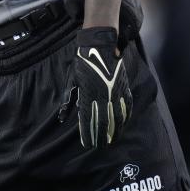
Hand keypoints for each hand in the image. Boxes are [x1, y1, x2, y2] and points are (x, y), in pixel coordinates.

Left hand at [60, 27, 132, 149]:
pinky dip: (125, 116)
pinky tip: (123, 124)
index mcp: (89, 94)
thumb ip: (68, 99)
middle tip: (100, 146)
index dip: (88, 133)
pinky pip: (126, 105)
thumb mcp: (72, 80)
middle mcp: (103, 96)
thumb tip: (62, 116)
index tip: (87, 143)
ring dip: (115, 130)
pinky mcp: (123, 87)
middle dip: (101, 136)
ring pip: (117, 116)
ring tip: (112, 140)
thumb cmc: (82, 61)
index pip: (88, 119)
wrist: (100, 44)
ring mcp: (115, 92)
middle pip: (104, 122)